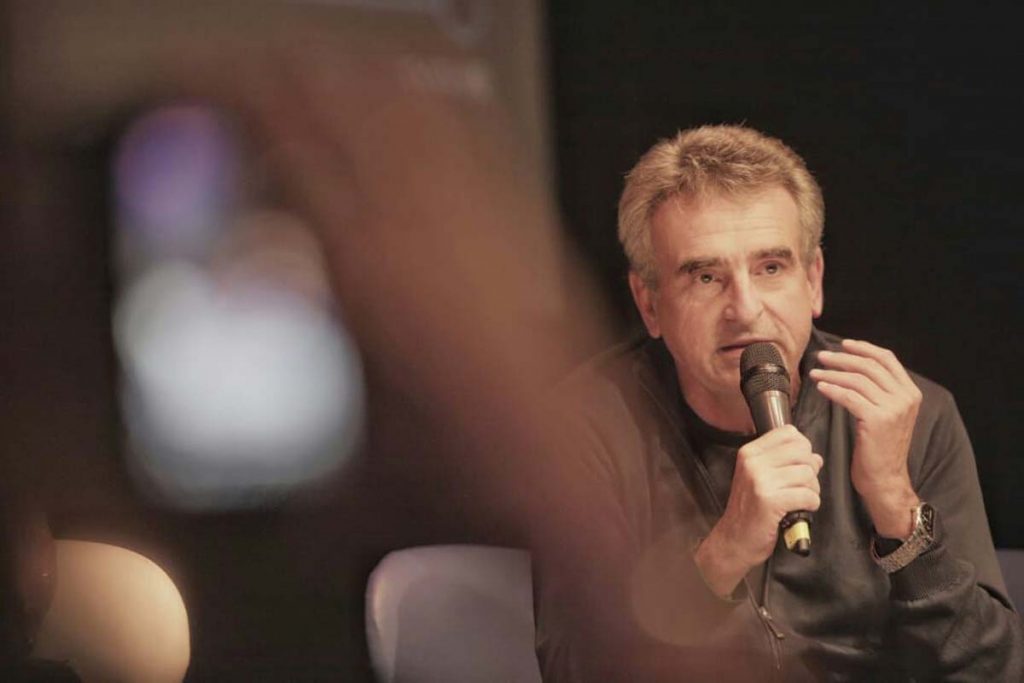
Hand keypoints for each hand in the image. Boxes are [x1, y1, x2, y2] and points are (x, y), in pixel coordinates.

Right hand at [695, 425, 821, 596]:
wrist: (734, 540)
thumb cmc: (750, 510)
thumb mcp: (760, 478)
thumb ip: (785, 462)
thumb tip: (815, 457)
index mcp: (750, 452)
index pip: (789, 433)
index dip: (802, 449)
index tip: (796, 466)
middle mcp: (753, 462)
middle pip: (803, 451)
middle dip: (810, 471)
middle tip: (800, 487)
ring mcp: (761, 481)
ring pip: (808, 474)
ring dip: (812, 490)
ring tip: (799, 500)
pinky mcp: (770, 501)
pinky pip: (808, 495)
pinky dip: (811, 505)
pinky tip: (799, 510)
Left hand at [810, 339, 921, 537]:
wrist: (885, 479)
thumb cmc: (879, 449)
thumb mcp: (886, 415)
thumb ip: (879, 392)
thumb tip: (854, 368)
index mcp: (910, 393)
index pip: (888, 359)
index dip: (864, 348)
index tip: (843, 344)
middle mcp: (906, 398)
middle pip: (870, 365)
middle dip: (842, 358)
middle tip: (821, 357)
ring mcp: (893, 409)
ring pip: (857, 379)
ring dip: (832, 373)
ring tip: (815, 372)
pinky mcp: (878, 420)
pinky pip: (849, 396)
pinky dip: (832, 389)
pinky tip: (820, 387)